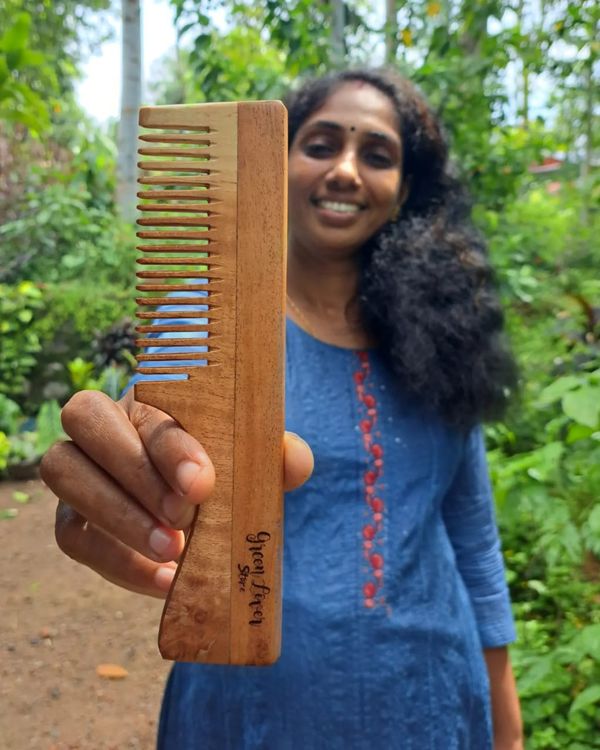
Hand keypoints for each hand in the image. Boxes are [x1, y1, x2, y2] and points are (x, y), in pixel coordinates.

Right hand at [41, 389, 313, 597]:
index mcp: (150, 398)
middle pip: (84, 418)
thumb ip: (274, 454)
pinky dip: (116, 561)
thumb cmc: (225, 467)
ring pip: (62, 471)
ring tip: (170, 549)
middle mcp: (105, 423)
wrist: (200, 503)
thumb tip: (295, 462)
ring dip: (116, 514)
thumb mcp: (252, 457)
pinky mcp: (71, 519)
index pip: (147, 409)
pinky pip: (72, 536)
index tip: (204, 484)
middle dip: (134, 470)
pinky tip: (163, 580)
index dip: (171, 447)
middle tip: (183, 517)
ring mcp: (79, 469)